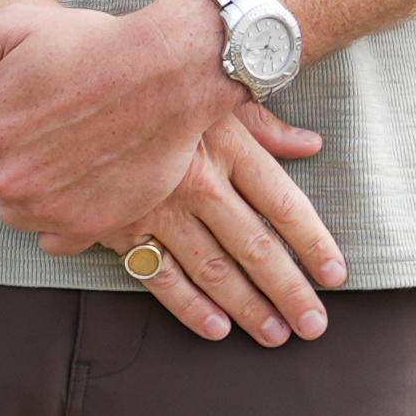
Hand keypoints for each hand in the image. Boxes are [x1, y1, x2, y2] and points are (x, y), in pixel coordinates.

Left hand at [0, 0, 242, 246]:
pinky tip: (84, 172)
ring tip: (66, 140)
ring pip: (12, 207)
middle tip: (44, 114)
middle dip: (1, 150)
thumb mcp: (13, 25)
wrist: (169, 72)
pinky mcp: (87, 229)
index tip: (12, 98)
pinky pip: (51, 235)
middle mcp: (10, 179)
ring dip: (28, 182)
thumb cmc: (90, 44)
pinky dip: (61, 210)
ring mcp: (49, 210)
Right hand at [81, 107, 346, 347]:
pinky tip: (216, 328)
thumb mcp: (215, 93)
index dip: (313, 242)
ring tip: (275, 334)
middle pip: (254, 244)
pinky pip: (160, 275)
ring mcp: (158, 206)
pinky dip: (189, 306)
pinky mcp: (121, 224)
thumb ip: (264, 124)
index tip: (335, 275)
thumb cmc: (158, 82)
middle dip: (288, 289)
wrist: (80, 82)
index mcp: (226, 144)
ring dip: (247, 306)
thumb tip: (311, 144)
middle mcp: (197, 180)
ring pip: (213, 268)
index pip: (283, 202)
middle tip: (313, 324)